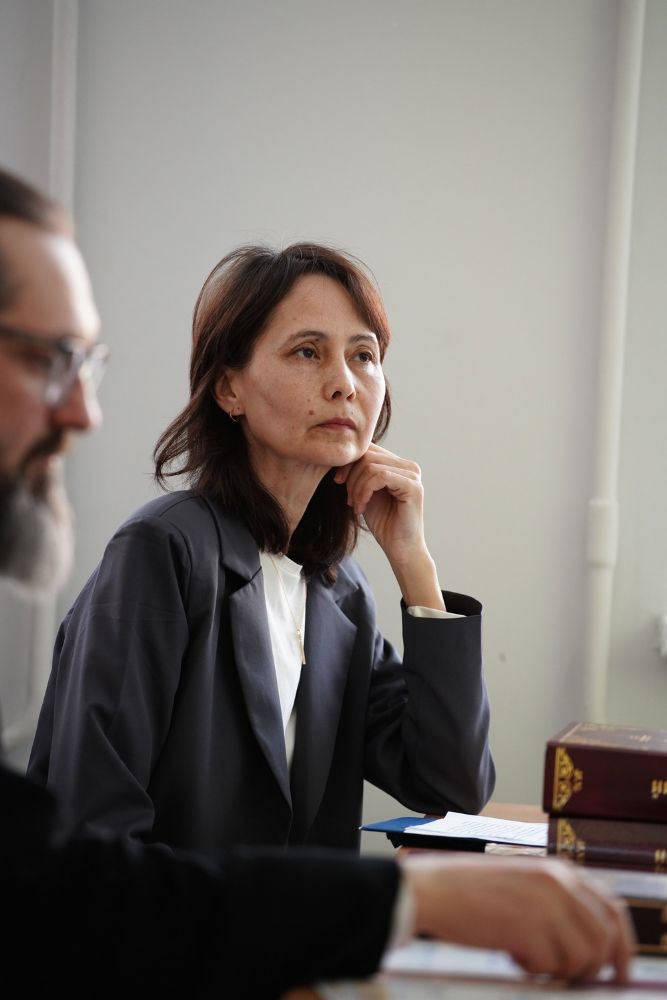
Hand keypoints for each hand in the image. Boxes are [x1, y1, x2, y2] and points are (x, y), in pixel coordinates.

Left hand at [334, 443, 423, 561]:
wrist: (399, 548)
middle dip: (351, 476)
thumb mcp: (365, 492)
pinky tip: (362, 507)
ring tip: (355, 505)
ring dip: (356, 487)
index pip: (368, 448)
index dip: (348, 462)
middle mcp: (409, 466)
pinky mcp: (413, 486)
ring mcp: (413, 475)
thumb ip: (359, 472)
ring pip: (371, 466)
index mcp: (399, 464)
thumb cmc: (383, 523)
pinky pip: (380, 476)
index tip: (338, 481)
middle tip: (349, 499)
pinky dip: (364, 491)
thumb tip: (340, 455)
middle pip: (368, 454)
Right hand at [403, 853, 634, 982]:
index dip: (621, 945)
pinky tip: (510, 954)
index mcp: (560, 871)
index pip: (612, 910)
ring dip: (560, 969)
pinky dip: (533, 969)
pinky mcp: (528, 929)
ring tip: (529, 957)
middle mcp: (559, 884)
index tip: (618, 971)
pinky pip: (551, 967)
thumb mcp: (525, 882)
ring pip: (583, 958)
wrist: (434, 890)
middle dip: (592, 966)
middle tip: (569, 976)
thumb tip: (592, 941)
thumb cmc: (473, 890)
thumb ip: (558, 900)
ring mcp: (545, 906)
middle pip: (604, 939)